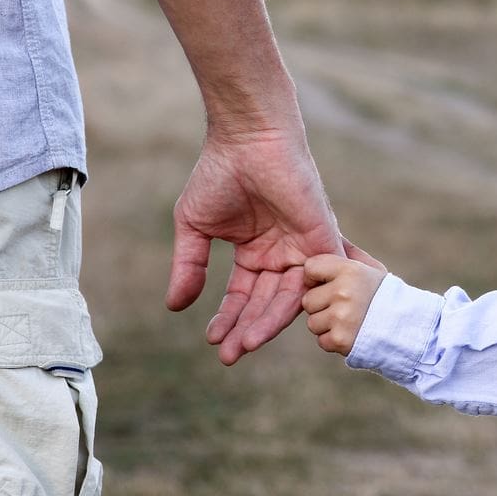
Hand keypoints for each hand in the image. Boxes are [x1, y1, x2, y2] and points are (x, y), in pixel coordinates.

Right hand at [166, 126, 342, 364]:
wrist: (247, 138)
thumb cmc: (220, 173)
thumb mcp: (196, 227)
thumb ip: (189, 267)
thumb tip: (175, 306)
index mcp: (256, 252)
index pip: (243, 297)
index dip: (229, 320)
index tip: (214, 342)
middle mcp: (281, 254)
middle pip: (266, 304)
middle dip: (247, 330)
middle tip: (229, 356)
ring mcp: (302, 248)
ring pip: (288, 299)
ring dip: (266, 324)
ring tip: (244, 346)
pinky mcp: (321, 238)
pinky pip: (315, 280)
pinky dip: (297, 304)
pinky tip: (275, 323)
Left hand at [302, 241, 386, 355]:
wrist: (407, 328)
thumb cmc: (384, 296)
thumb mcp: (371, 269)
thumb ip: (349, 253)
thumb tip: (331, 233)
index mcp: (350, 270)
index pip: (310, 267)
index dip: (316, 278)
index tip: (328, 284)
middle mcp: (343, 292)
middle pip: (308, 300)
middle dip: (321, 305)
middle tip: (344, 307)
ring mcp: (341, 317)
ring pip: (313, 322)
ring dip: (327, 324)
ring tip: (349, 321)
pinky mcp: (340, 339)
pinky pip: (322, 340)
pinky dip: (333, 341)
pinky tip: (351, 334)